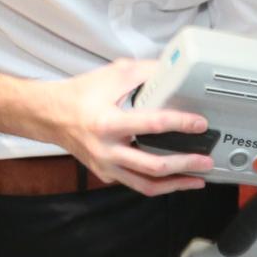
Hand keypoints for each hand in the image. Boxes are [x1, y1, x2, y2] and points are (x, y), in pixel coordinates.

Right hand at [40, 58, 214, 195]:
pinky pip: (136, 183)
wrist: (49, 117)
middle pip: (154, 166)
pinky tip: (175, 178)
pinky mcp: (106, 174)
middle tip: (206, 161)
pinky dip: (157, 183)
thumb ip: (146, 72)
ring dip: (176, 184)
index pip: (152, 125)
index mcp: (108, 122)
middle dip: (185, 165)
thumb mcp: (113, 75)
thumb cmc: (80, 95)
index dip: (180, 124)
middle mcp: (107, 149)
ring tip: (197, 179)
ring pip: (146, 185)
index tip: (200, 123)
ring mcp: (106, 166)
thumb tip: (175, 70)